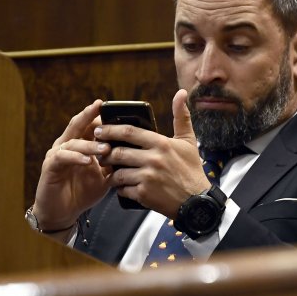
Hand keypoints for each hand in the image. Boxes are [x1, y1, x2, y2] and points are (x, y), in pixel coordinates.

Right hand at [33, 100, 112, 230]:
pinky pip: (63, 157)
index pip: (90, 125)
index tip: (113, 108)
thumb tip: (133, 152)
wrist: (63, 212)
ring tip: (106, 148)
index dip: (100, 116)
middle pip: (78, 125)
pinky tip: (88, 161)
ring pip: (73, 142)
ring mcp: (57, 154)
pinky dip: (76, 158)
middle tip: (100, 107)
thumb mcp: (103, 175)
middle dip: (89, 115)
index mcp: (80, 144)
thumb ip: (113, 162)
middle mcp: (67, 145)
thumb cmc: (83, 191)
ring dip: (90, 144)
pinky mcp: (50, 167)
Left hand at [96, 89, 211, 217]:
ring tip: (110, 171)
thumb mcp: (188, 141)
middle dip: (106, 153)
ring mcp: (148, 177)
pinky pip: (122, 190)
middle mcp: (153, 159)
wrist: (197, 202)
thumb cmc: (192, 170)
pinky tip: (122, 187)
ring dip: (111, 173)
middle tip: (100, 153)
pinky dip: (120, 189)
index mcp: (162, 144)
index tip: (99, 130)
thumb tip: (181, 93)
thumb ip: (181, 116)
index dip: (110, 130)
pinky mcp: (144, 194)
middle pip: (119, 152)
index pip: (129, 132)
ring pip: (118, 172)